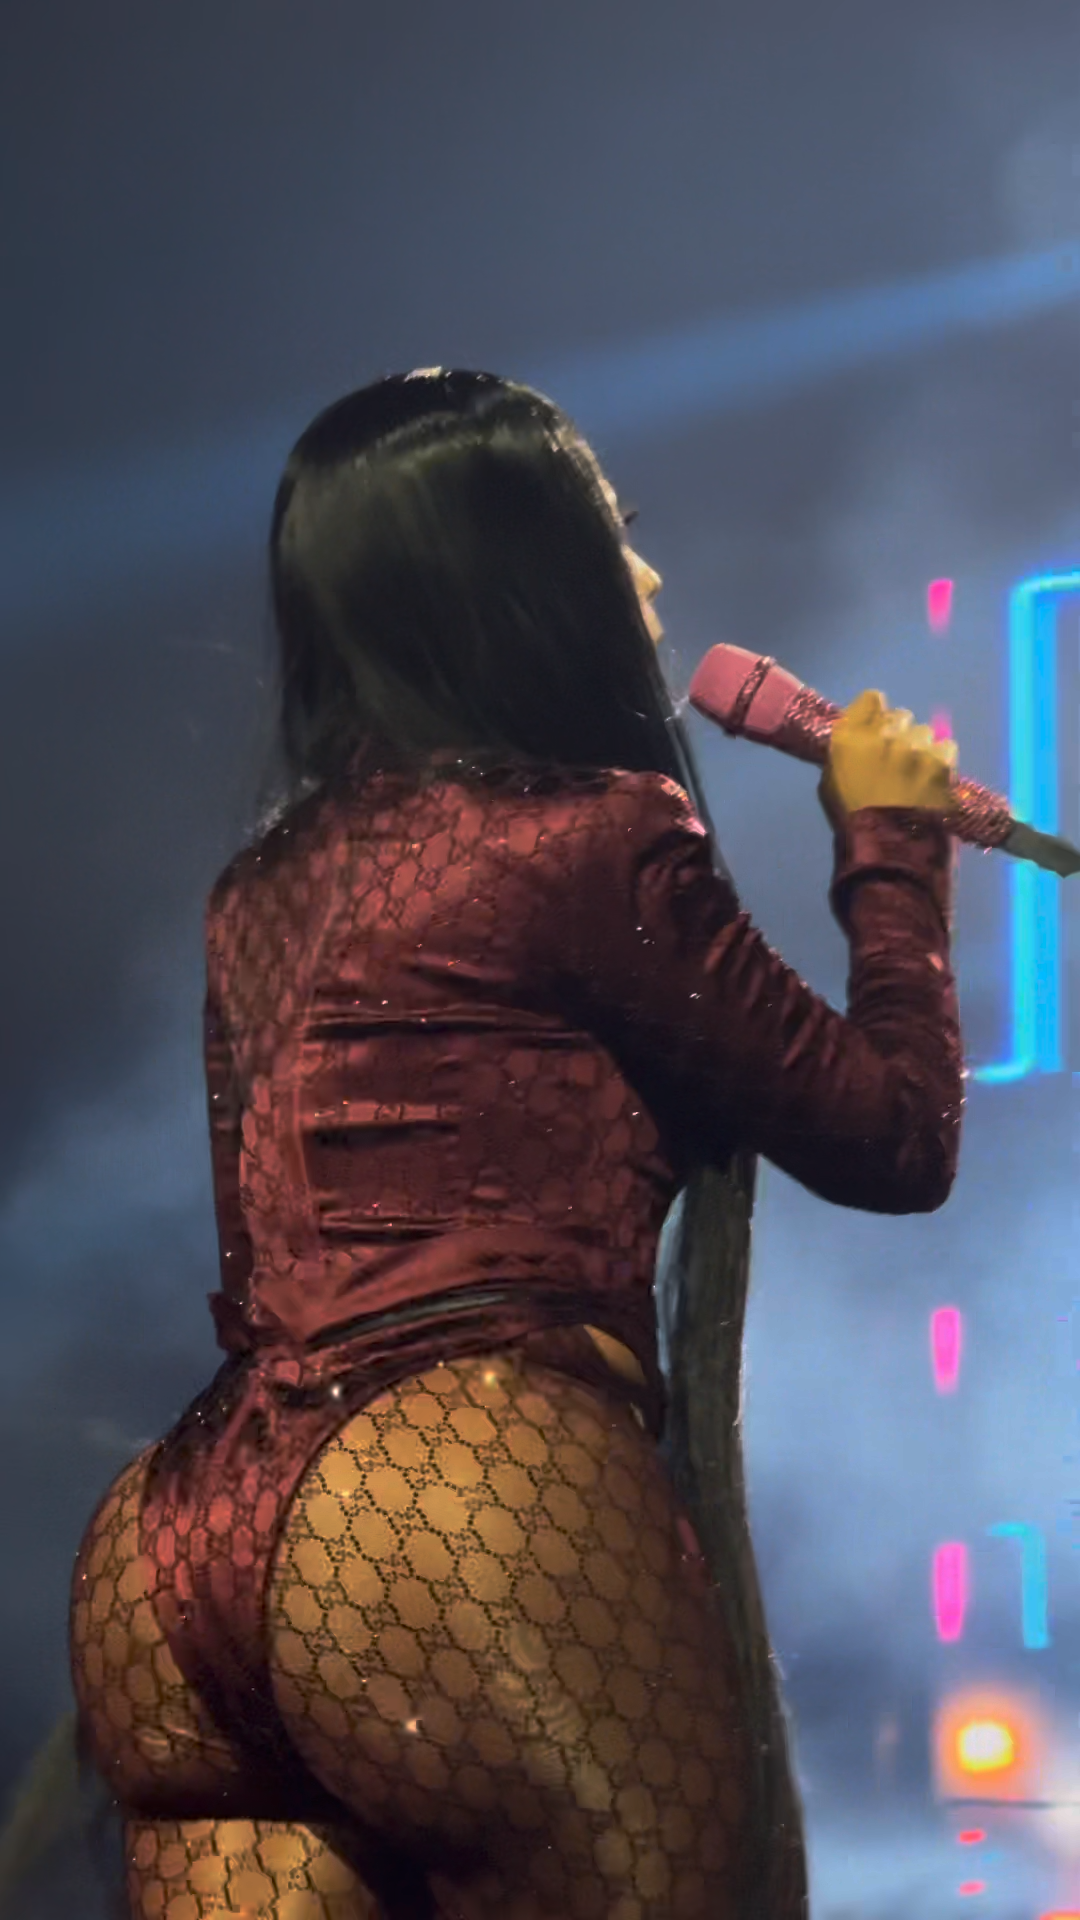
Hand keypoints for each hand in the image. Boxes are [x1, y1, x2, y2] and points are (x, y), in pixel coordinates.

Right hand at [820, 689, 958, 821]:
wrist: (888, 848)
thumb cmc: (853, 820)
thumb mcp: (832, 782)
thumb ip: (847, 752)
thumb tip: (862, 742)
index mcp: (850, 737)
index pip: (872, 699)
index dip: (877, 714)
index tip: (877, 730)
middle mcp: (883, 734)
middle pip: (901, 716)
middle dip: (900, 734)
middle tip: (898, 761)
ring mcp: (915, 746)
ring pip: (925, 733)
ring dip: (922, 749)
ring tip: (917, 776)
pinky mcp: (942, 762)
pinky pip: (946, 747)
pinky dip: (942, 762)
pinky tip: (934, 781)